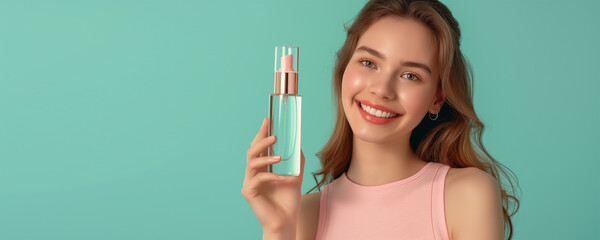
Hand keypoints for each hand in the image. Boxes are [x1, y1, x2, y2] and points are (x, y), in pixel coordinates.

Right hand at [241, 117, 304, 234]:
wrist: (286, 221)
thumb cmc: (288, 200)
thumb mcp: (295, 175)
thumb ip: (296, 160)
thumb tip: (298, 142)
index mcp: (261, 168)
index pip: (258, 147)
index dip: (261, 133)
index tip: (268, 120)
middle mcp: (253, 173)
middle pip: (251, 152)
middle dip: (261, 141)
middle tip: (274, 135)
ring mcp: (249, 182)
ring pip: (252, 163)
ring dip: (266, 158)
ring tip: (279, 157)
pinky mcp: (248, 192)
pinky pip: (258, 179)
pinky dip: (271, 176)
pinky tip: (283, 178)